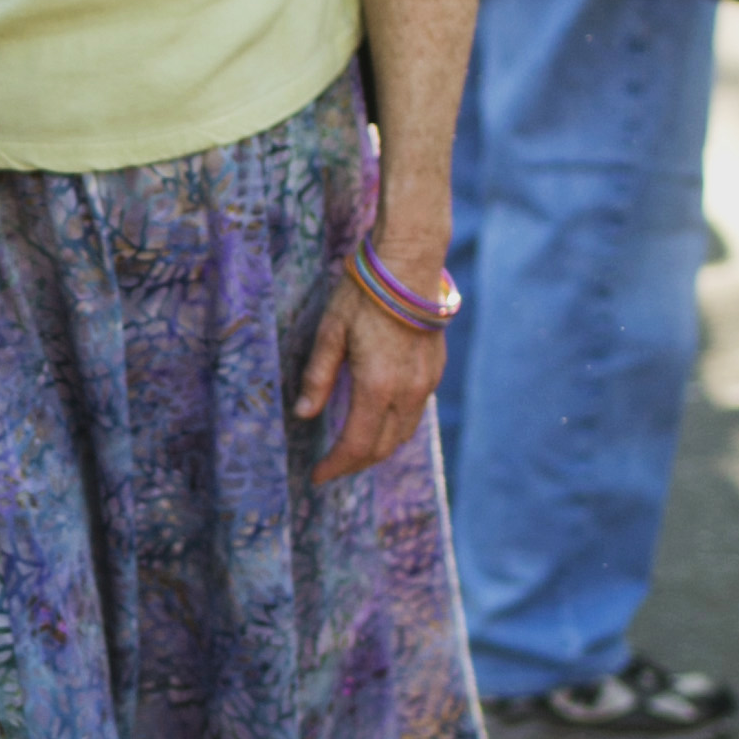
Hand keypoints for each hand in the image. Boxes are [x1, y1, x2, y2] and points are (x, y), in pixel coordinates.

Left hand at [295, 272, 445, 485]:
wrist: (410, 262)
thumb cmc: (364, 293)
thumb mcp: (330, 333)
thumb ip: (318, 378)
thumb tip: (303, 414)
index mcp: (378, 385)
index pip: (356, 444)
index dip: (335, 466)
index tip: (316, 476)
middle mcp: (408, 391)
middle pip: (382, 448)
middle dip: (354, 464)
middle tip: (330, 468)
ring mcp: (426, 382)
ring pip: (402, 434)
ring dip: (376, 449)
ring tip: (350, 451)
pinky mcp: (434, 371)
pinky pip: (414, 414)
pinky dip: (392, 428)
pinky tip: (374, 421)